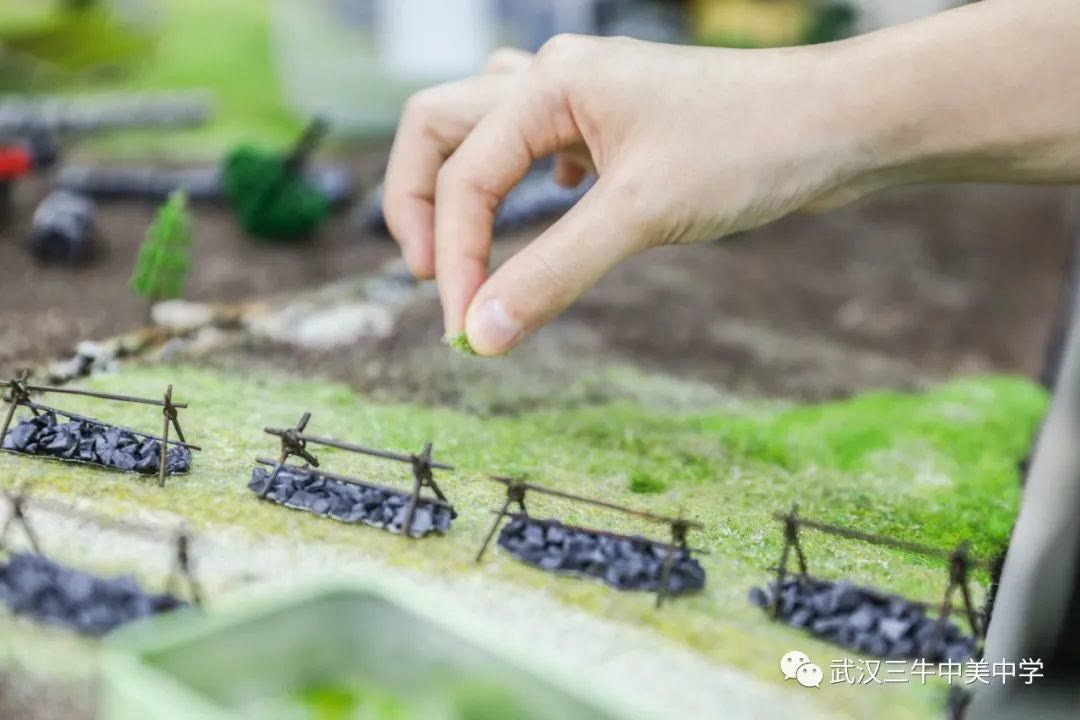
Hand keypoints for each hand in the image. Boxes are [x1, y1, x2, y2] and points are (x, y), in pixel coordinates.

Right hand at [384, 35, 871, 354]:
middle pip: (441, 128)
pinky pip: (537, 141)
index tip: (465, 330)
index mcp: (549, 84)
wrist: (840, 124)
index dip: (453, 258)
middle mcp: (556, 78)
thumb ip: (553, 274)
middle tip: (429, 276)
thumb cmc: (751, 147)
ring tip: (463, 248)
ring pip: (484, 129)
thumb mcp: (640, 215)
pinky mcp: (614, 122)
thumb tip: (481, 335)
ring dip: (462, 186)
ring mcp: (585, 96)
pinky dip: (519, 180)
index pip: (463, 176)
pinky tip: (546, 208)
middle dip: (419, 203)